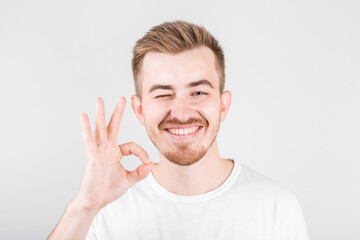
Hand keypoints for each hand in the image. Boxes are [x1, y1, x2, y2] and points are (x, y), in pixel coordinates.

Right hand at [73, 97, 154, 211]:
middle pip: (113, 126)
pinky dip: (86, 128)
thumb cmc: (108, 191)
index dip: (141, 152)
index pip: (132, 145)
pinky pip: (89, 140)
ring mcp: (98, 151)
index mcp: (115, 154)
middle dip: (118, 112)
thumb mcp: (129, 180)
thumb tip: (152, 164)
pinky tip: (84, 116)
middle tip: (123, 98)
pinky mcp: (92, 156)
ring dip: (100, 114)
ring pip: (100, 128)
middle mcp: (107, 149)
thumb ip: (140, 172)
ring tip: (99, 99)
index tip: (147, 162)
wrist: (95, 202)